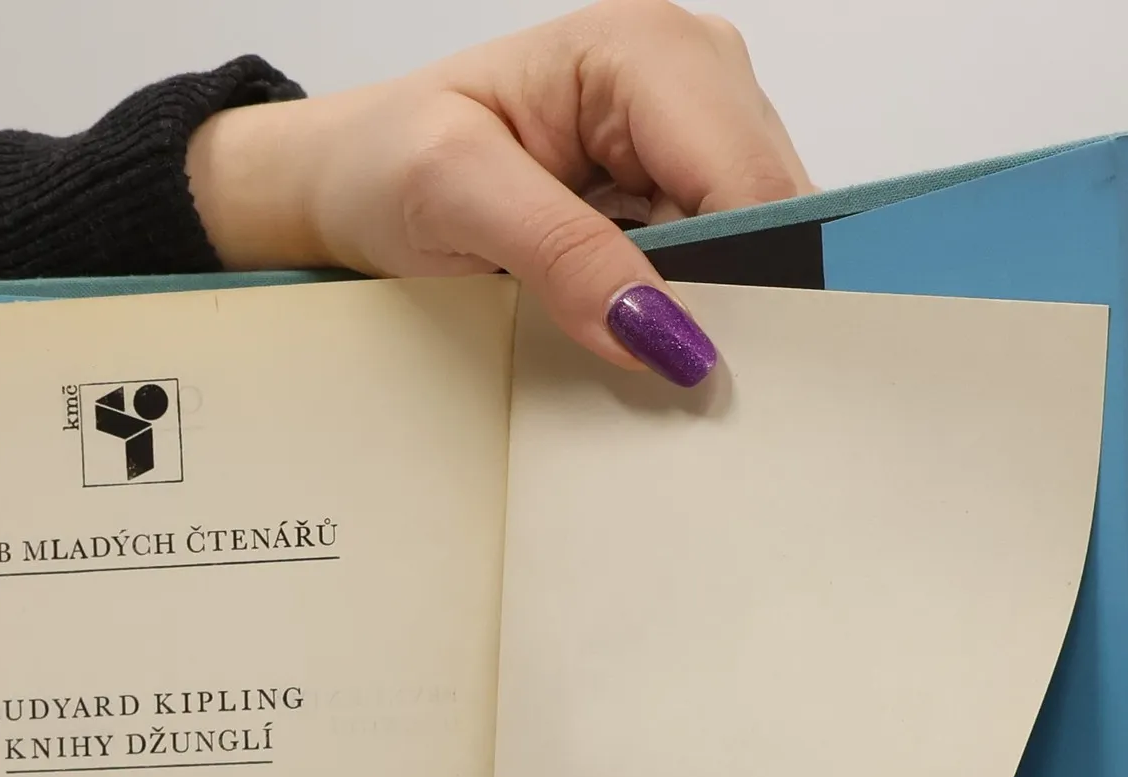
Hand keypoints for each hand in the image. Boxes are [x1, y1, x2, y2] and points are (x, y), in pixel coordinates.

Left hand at [187, 1, 811, 386]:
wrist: (354, 177)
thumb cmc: (388, 164)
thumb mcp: (457, 197)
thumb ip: (564, 256)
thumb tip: (664, 336)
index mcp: (649, 51)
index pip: (750, 185)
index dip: (749, 286)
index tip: (705, 371)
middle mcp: (694, 75)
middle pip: (773, 218)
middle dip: (733, 304)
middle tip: (665, 374)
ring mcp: (698, 131)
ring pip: (760, 250)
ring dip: (710, 313)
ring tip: (630, 343)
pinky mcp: (684, 184)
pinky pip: (725, 265)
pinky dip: (690, 312)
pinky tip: (637, 327)